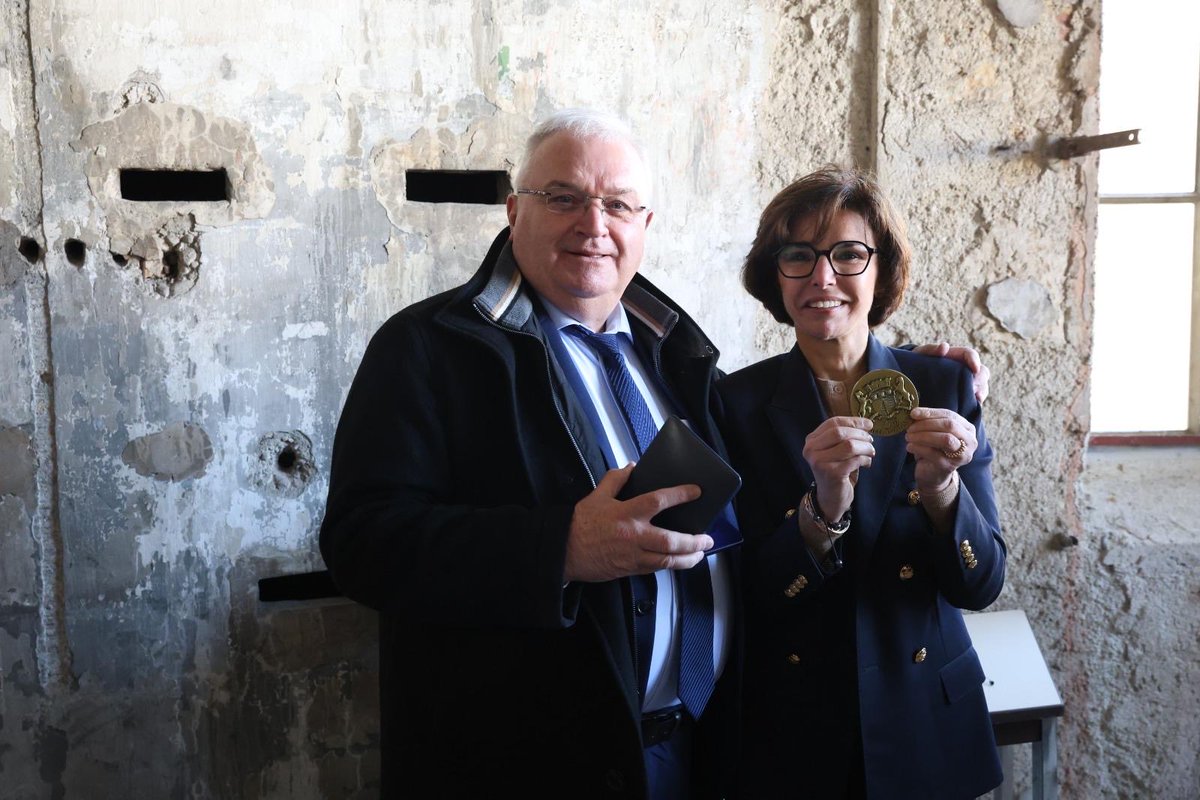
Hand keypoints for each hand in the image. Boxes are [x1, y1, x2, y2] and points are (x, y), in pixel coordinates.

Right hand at [564, 464, 712, 582]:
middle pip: (671, 541)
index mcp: (626, 513)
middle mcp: (633, 536)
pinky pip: (656, 568)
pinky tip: (679, 561)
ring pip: (667, 560)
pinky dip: (670, 565)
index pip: (659, 501)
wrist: (564, 552)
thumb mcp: (596, 496)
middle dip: (693, 541)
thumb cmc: (580, 524)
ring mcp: (633, 556)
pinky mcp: (630, 569)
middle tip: (707, 538)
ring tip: (699, 553)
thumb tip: (632, 466)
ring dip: (687, 558)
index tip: (696, 491)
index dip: (680, 495)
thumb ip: (615, 479)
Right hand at [801, 416, 874, 521]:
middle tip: (871, 441)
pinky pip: (855, 460)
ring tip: (871, 452)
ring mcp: (820, 462)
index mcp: (811, 441)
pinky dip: (865, 460)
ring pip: (849, 446)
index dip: (853, 421)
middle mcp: (811, 450)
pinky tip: (866, 463)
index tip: (869, 424)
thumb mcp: (835, 451)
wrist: (829, 498)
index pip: (833, 423)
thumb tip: (865, 424)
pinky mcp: (832, 473)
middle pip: (840, 432)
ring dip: (865, 448)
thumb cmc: (836, 471)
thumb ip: (844, 437)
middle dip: (860, 434)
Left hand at [905, 407, 975, 493]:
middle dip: (927, 424)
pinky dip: (919, 448)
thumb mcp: (934, 432)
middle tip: (910, 428)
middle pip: (949, 426)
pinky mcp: (950, 466)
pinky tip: (910, 447)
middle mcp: (970, 441)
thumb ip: (928, 421)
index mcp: (967, 428)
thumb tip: (915, 413)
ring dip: (923, 436)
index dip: (931, 413)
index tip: (913, 413)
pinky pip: (934, 454)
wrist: (933, 474)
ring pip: (945, 439)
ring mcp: (962, 455)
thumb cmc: (934, 449)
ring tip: (909, 437)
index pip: (950, 415)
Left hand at [912, 342, 990, 402]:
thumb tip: (945, 347)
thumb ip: (931, 349)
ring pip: (982, 385)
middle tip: (974, 388)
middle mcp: (964, 368)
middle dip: (980, 380)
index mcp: (956, 356)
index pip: (970, 354)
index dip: (975, 361)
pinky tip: (973, 405)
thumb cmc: (918, 362)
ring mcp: (966, 381)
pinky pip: (976, 397)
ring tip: (976, 398)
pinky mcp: (963, 394)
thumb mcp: (921, 355)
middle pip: (982, 372)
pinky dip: (976, 401)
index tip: (974, 369)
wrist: (913, 377)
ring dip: (981, 391)